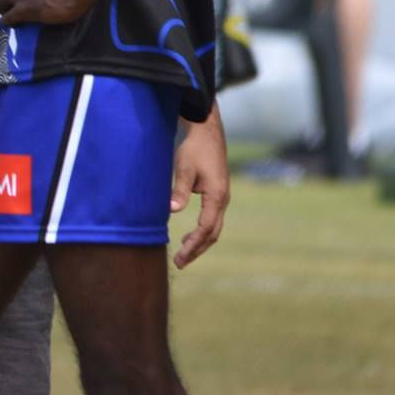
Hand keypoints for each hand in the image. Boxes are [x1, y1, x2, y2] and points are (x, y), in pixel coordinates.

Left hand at [171, 109, 229, 268]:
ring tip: (184, 254)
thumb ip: (180, 190)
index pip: (205, 229)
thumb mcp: (185, 168)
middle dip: (197, 249)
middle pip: (212, 233)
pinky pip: (212, 219)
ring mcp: (222, 197)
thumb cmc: (195, 148)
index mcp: (217, 196)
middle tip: (180, 262)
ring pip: (214, 228)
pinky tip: (190, 236)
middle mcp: (223, 200)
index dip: (193, 246)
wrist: (207, 131)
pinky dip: (202, 232)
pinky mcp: (216, 193)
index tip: (180, 257)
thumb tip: (172, 210)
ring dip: (200, 242)